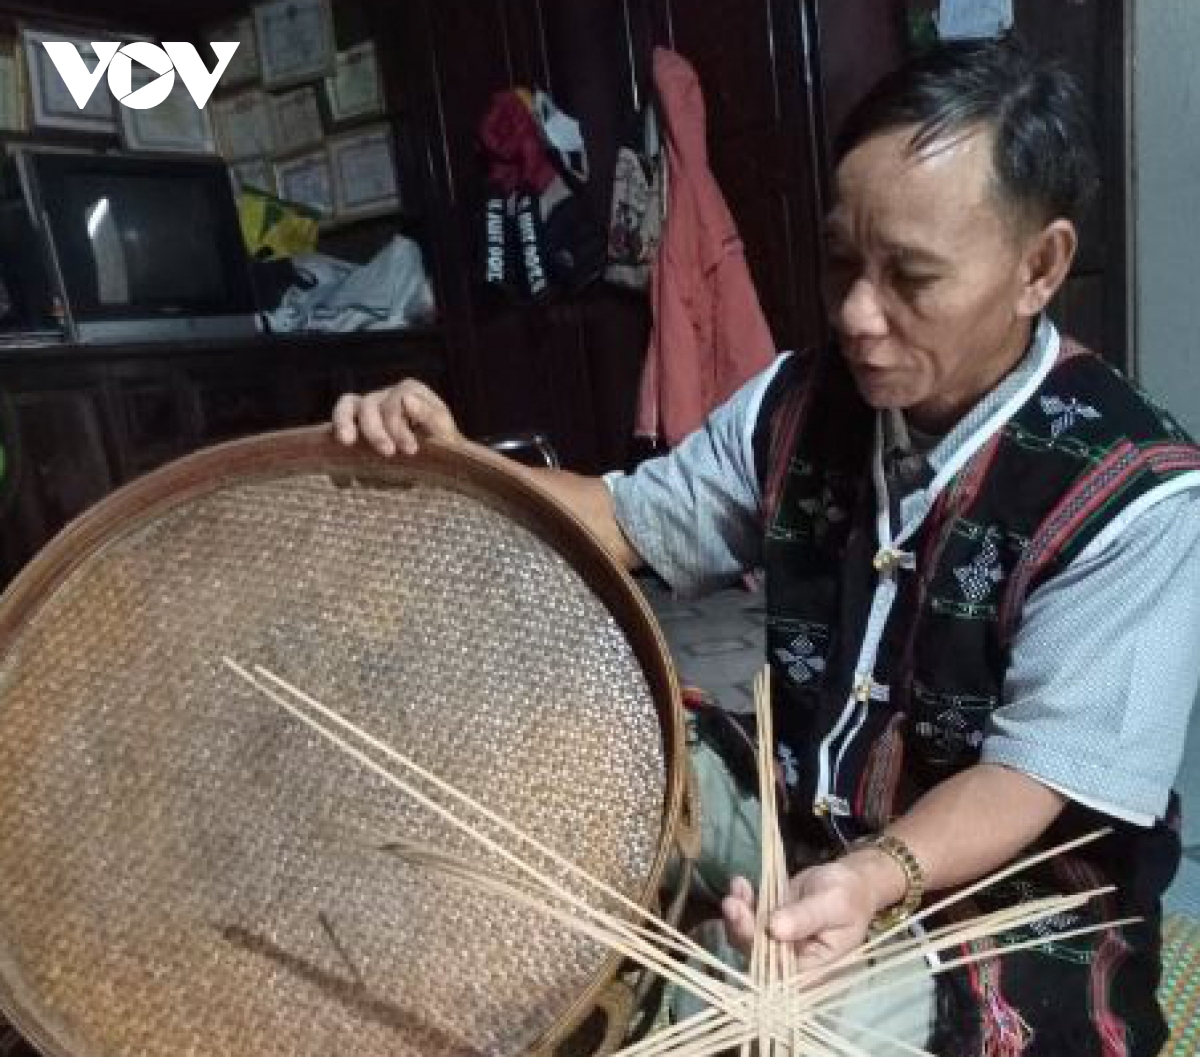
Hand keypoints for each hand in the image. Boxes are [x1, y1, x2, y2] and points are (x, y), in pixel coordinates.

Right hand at [332, 380, 461, 456]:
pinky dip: (338, 435)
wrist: (438, 465)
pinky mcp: (355, 425)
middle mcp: (386, 395)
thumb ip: (430, 415)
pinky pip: (340, 422)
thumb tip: (405, 399)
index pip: (396, 402)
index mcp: (411, 392)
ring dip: (345, 423)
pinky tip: (342, 461)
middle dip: (376, 432)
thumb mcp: (446, 434)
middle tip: (387, 453)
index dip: (399, 426)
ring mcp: (368, 408)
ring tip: (347, 442)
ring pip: (348, 406)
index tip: (410, 450)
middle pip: (370, 405)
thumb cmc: (444, 447)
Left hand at [721, 859, 879, 972]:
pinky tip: (740, 883)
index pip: (778, 972)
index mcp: (813, 970)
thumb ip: (806, 918)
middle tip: (732, 902)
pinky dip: (742, 902)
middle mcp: (792, 963)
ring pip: (747, 937)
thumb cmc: (850, 896)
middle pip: (758, 955)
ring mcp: (778, 943)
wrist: (851, 880)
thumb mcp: (833, 904)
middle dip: (742, 928)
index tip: (744, 924)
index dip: (757, 952)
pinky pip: (750, 919)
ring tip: (737, 888)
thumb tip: (775, 930)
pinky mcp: (769, 925)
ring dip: (737, 914)